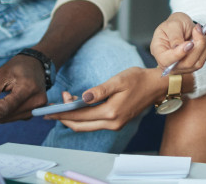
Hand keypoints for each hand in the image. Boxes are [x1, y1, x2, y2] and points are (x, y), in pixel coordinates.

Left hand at [0, 54, 48, 121]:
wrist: (37, 65)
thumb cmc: (19, 66)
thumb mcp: (1, 74)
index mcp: (28, 89)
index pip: (5, 107)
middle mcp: (36, 102)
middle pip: (4, 115)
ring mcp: (36, 109)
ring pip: (6, 119)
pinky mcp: (34, 112)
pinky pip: (11, 117)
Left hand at [47, 67, 165, 131]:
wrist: (156, 85)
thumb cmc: (138, 79)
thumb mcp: (118, 80)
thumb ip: (99, 91)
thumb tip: (82, 98)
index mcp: (111, 112)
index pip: (80, 116)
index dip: (63, 113)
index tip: (49, 109)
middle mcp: (112, 123)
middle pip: (80, 126)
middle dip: (64, 118)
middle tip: (51, 109)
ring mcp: (115, 124)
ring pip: (87, 126)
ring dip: (73, 117)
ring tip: (64, 104)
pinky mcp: (117, 122)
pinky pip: (94, 123)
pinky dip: (83, 117)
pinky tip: (78, 106)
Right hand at [150, 12, 205, 73]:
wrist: (181, 25)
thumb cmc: (173, 25)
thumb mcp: (171, 25)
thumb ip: (174, 36)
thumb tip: (178, 47)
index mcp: (160, 53)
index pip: (167, 61)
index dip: (179, 54)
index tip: (190, 43)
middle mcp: (172, 62)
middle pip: (186, 63)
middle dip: (197, 46)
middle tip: (197, 30)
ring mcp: (184, 65)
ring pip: (198, 62)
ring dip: (204, 45)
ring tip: (200, 31)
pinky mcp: (195, 63)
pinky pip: (205, 57)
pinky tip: (204, 35)